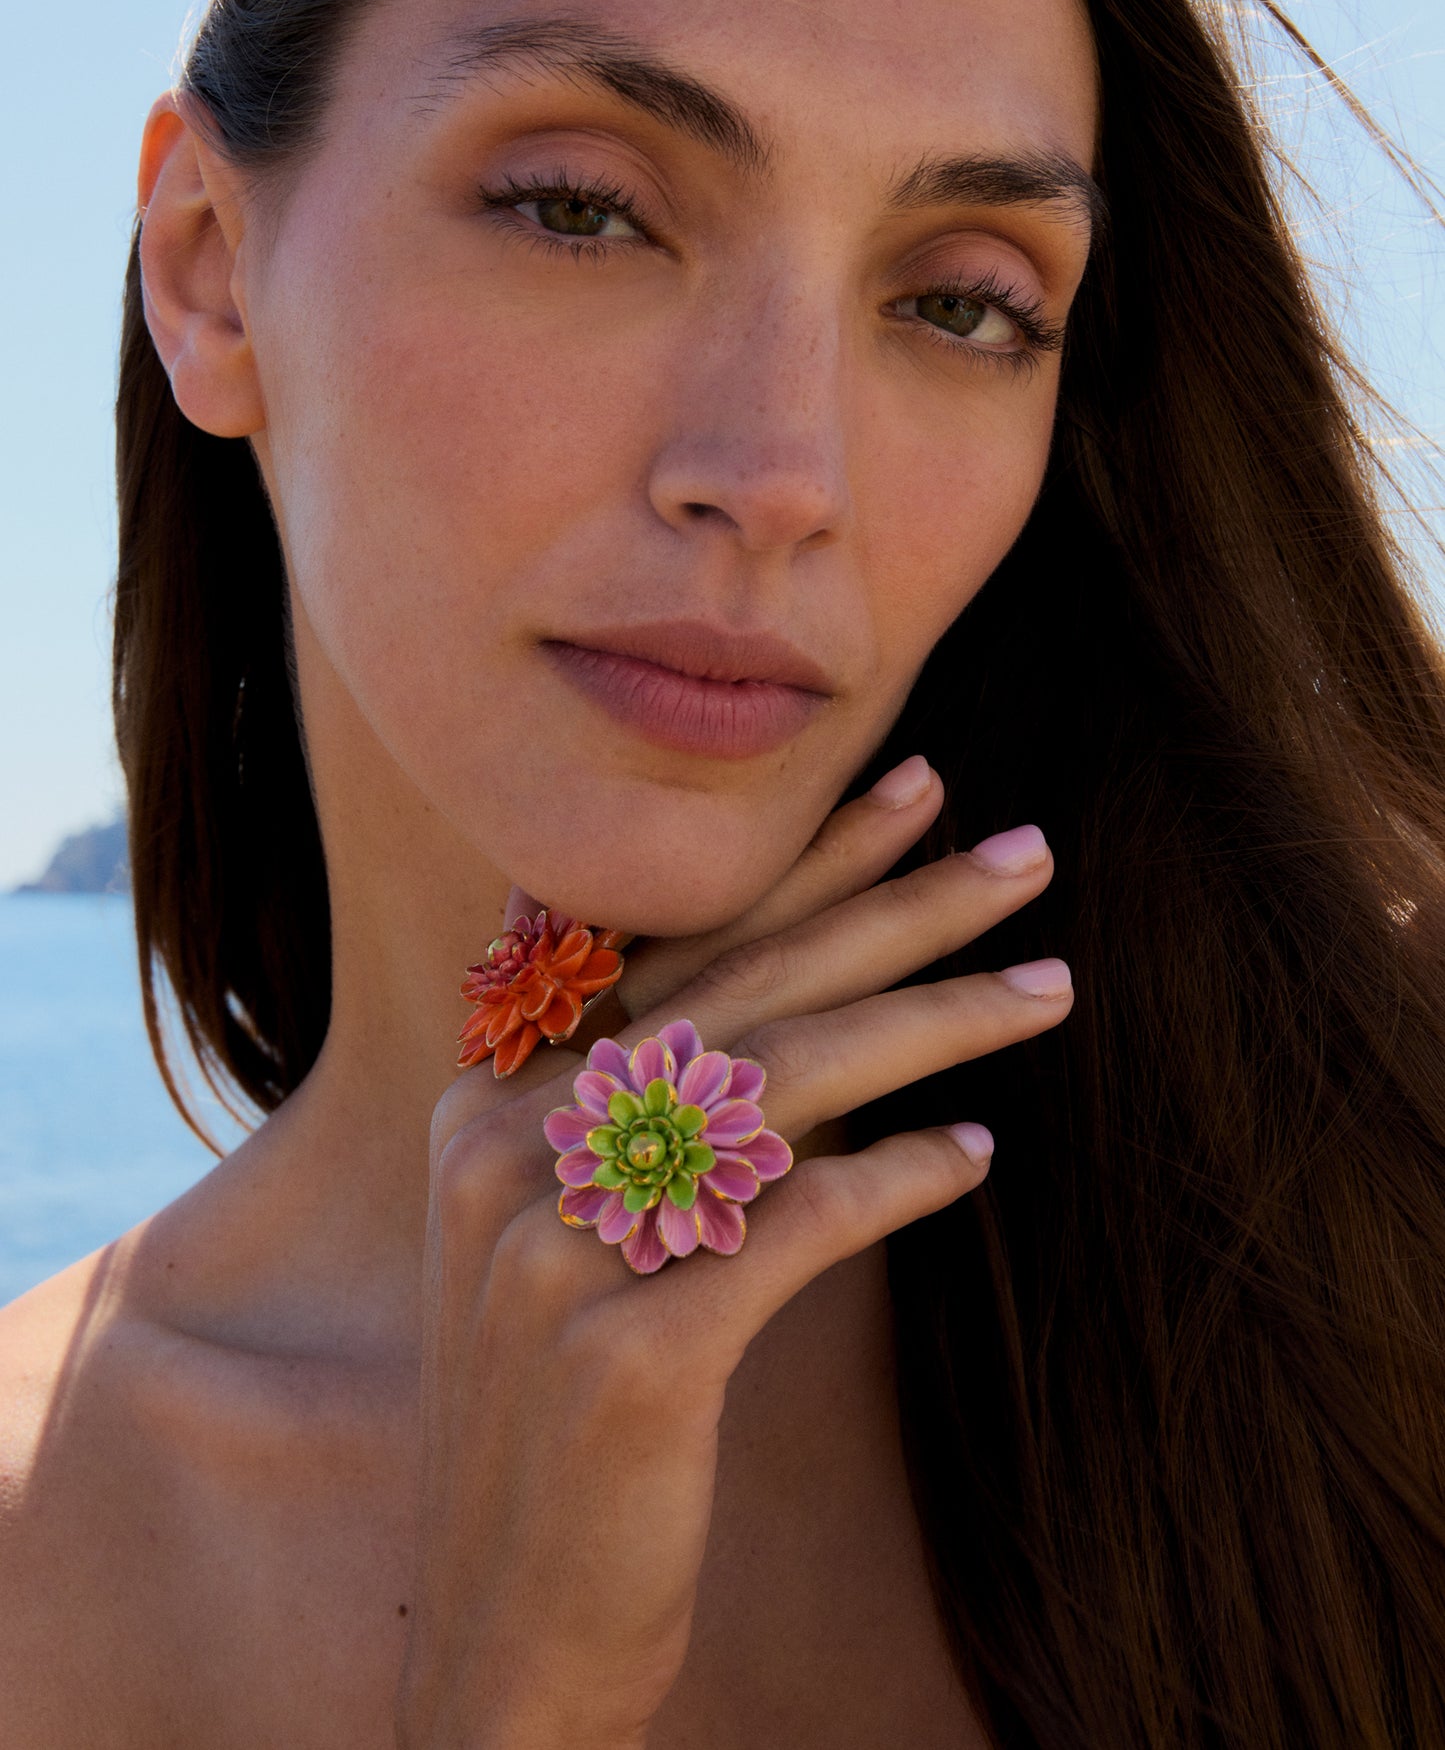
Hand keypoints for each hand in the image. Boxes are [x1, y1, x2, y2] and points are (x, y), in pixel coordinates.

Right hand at [396, 778, 1070, 1749]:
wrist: (515, 1638)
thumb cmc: (565, 1426)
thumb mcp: (570, 1247)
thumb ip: (649, 1120)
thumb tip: (815, 1007)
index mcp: (486, 1109)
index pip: (677, 949)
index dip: (805, 866)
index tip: (916, 792)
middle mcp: (508, 1153)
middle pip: (746, 990)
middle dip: (900, 906)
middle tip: (1029, 852)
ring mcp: (559, 1248)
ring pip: (785, 1082)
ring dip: (936, 1021)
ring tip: (1049, 989)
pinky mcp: (631, 1348)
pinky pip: (800, 1222)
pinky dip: (900, 1180)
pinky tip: (976, 1158)